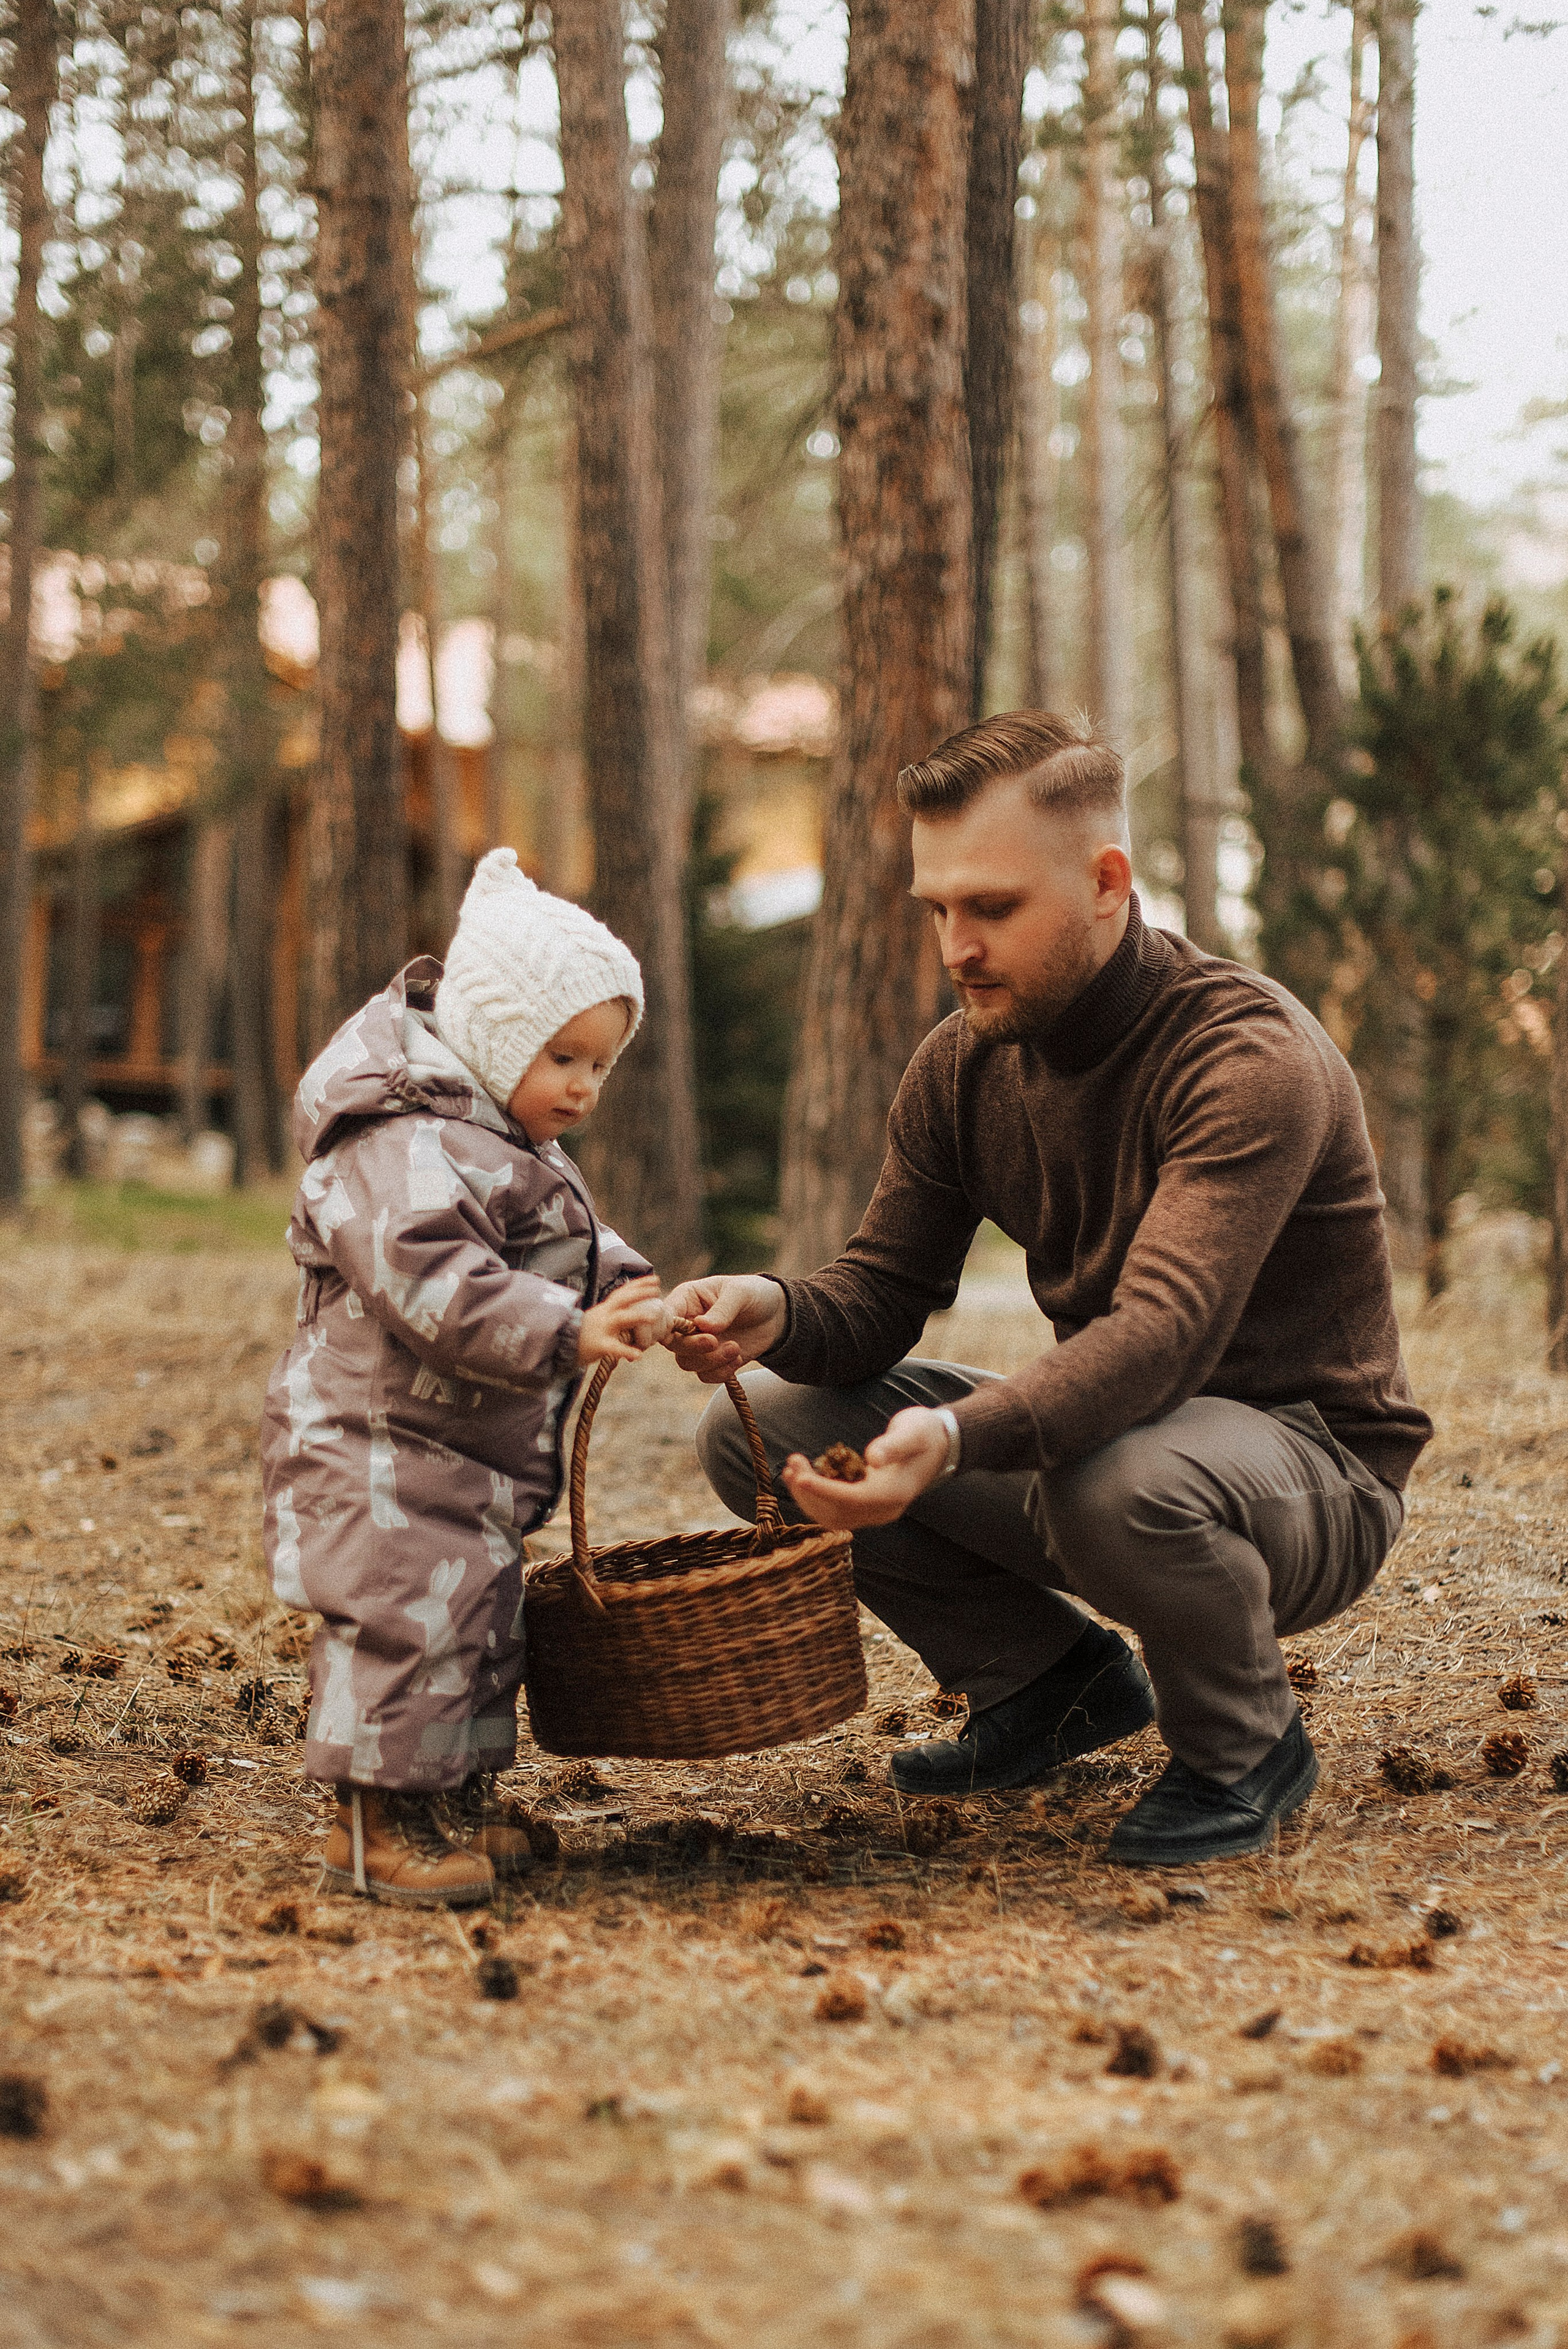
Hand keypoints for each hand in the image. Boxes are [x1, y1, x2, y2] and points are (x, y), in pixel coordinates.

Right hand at [576, 1275, 666, 1366]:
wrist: (559, 1345)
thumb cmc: (582, 1334)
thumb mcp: (597, 1319)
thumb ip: (612, 1314)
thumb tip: (628, 1310)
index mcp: (605, 1309)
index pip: (623, 1292)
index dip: (639, 1284)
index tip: (655, 1278)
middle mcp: (604, 1315)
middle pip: (623, 1299)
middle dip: (640, 1292)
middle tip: (657, 1288)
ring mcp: (601, 1329)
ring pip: (621, 1319)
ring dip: (638, 1316)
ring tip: (654, 1316)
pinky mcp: (598, 1345)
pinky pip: (613, 1348)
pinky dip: (626, 1351)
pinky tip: (639, 1355)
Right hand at [662, 1274, 788, 1383]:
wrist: (775, 1315)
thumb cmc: (753, 1294)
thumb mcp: (740, 1293)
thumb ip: (722, 1309)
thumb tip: (701, 1325)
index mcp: (686, 1299)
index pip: (663, 1315)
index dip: (662, 1327)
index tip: (681, 1333)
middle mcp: (686, 1323)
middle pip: (673, 1344)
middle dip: (693, 1347)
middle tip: (715, 1342)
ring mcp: (697, 1344)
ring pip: (687, 1362)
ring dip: (711, 1361)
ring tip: (735, 1347)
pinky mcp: (712, 1361)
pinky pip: (705, 1375)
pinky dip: (721, 1372)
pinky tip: (737, 1357)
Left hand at [780, 1405, 949, 1528]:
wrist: (940, 1445)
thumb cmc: (925, 1433)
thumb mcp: (913, 1432)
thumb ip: (894, 1445)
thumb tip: (873, 1458)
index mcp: (894, 1494)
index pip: (851, 1499)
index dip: (822, 1489)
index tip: (799, 1475)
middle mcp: (884, 1510)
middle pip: (837, 1514)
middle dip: (809, 1492)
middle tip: (792, 1464)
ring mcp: (876, 1511)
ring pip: (833, 1516)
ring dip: (808, 1497)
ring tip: (791, 1469)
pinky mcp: (868, 1505)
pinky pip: (836, 1510)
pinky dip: (816, 1497)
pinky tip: (803, 1476)